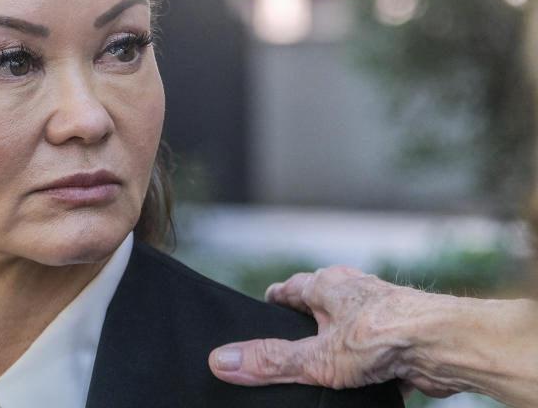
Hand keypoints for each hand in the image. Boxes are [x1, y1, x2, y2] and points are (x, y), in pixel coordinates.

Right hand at [208, 265, 455, 397]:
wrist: (448, 346)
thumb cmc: (386, 338)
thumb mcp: (316, 357)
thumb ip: (270, 361)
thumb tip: (221, 360)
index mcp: (327, 285)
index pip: (288, 289)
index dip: (273, 303)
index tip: (260, 314)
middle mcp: (354, 291)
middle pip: (319, 307)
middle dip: (305, 327)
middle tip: (290, 350)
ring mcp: (381, 312)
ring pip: (350, 329)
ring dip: (340, 347)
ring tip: (327, 372)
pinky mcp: (405, 336)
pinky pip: (377, 351)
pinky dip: (368, 366)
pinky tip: (364, 386)